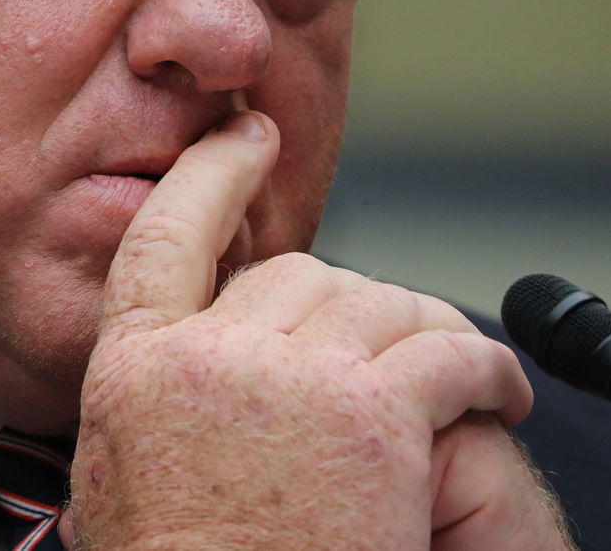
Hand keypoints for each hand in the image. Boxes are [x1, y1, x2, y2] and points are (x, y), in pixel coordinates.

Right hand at [60, 111, 573, 550]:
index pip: (168, 233)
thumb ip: (140, 397)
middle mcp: (209, 353)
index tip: (247, 137)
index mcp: (134, 363)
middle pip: (293, 271)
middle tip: (375, 346)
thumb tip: (164, 371)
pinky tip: (496, 393)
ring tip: (454, 369)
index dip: (213, 174)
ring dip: (423, 331)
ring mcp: (292, 380)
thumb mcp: (114, 473)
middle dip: (343, 303)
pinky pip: (448, 355)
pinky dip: (485, 369)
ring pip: (377, 302)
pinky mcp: (373, 421)